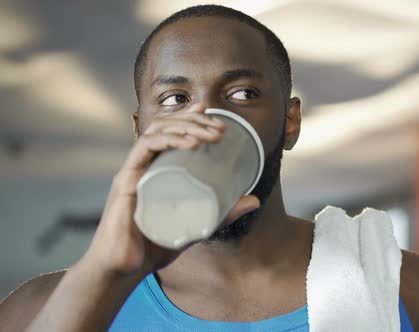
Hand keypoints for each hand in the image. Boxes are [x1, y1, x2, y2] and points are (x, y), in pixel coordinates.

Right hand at [82, 105, 259, 276]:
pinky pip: (144, 149)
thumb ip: (223, 213)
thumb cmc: (155, 245)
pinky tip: (190, 143)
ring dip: (186, 127)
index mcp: (155, 168)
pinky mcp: (127, 181)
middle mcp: (143, 164)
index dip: (190, 118)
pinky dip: (168, 140)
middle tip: (221, 129)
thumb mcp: (197, 225)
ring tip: (211, 135)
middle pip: (165, 127)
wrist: (124, 270)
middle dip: (195, 122)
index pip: (170, 132)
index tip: (213, 114)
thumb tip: (255, 201)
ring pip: (157, 132)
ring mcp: (134, 170)